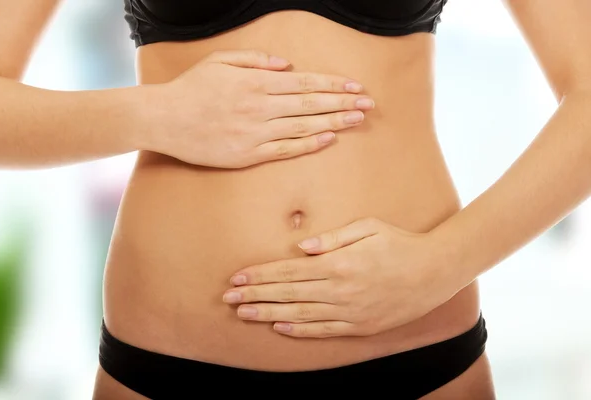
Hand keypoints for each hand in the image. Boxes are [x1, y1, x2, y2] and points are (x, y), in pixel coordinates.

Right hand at [137, 50, 374, 167]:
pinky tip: (328, 139)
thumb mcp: (219, 61)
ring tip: (357, 120)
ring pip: (304, 126)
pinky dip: (309, 144)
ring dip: (334, 122)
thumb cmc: (190, 88)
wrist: (164, 120)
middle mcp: (260, 107)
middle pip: (311, 104)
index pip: (305, 83)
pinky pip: (286, 150)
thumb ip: (254, 59)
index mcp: (255, 82)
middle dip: (342, 103)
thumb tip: (286, 65)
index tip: (354, 86)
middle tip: (368, 104)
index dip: (333, 84)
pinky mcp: (248, 155)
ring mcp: (256, 133)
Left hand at [223, 217, 464, 337]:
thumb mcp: (369, 227)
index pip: (289, 271)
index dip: (261, 275)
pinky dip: (300, 330)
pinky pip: (324, 330)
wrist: (435, 272)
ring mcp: (350, 311)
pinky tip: (280, 328)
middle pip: (288, 294)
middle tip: (229, 298)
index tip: (238, 277)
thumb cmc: (400, 243)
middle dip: (255, 295)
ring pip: (300, 314)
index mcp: (339, 263)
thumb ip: (333, 237)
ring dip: (269, 314)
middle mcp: (340, 290)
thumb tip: (302, 247)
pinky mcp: (361, 326)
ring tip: (245, 314)